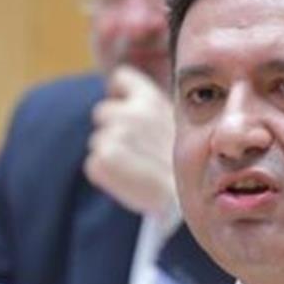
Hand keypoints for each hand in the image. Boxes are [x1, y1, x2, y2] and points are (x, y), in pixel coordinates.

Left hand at [85, 65, 177, 215]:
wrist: (189, 204)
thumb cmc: (187, 168)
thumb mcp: (179, 129)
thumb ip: (153, 115)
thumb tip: (131, 110)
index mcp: (151, 99)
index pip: (120, 79)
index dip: (119, 94)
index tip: (127, 109)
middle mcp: (132, 111)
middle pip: (102, 113)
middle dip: (112, 130)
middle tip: (137, 152)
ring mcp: (117, 134)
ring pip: (97, 141)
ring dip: (110, 153)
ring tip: (138, 169)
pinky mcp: (105, 159)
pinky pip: (93, 165)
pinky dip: (105, 175)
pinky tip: (129, 181)